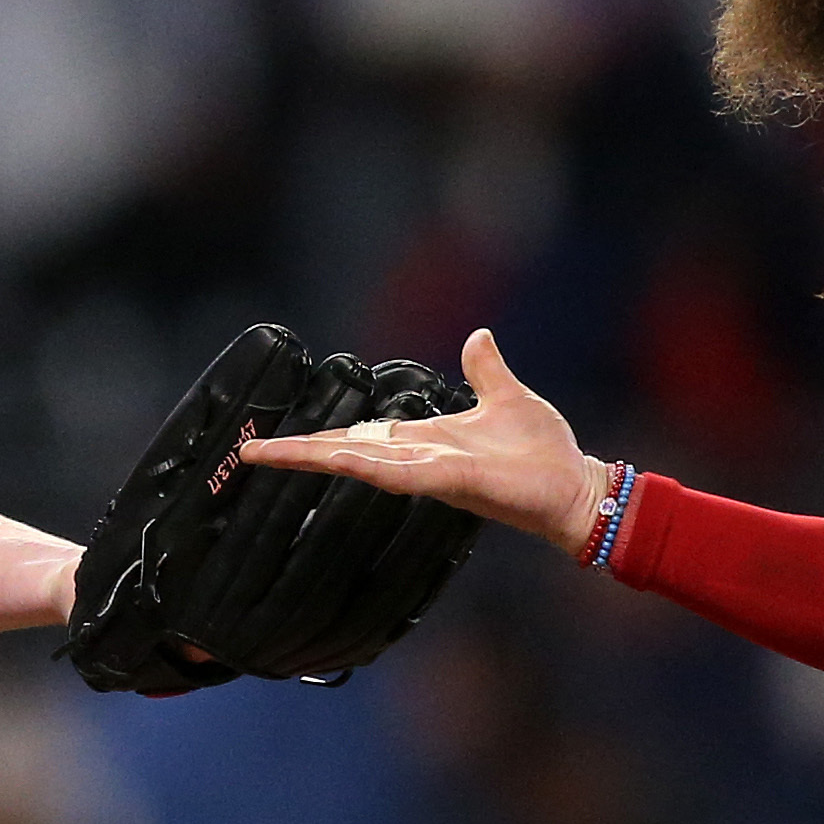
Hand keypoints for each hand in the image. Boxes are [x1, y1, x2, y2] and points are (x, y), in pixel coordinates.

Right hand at [237, 328, 607, 556]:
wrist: (574, 488)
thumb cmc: (544, 453)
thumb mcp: (508, 397)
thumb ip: (486, 370)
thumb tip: (478, 336)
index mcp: (424, 441)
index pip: (360, 439)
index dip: (319, 440)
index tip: (276, 439)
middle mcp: (418, 460)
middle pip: (346, 454)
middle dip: (298, 453)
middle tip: (249, 452)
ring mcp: (431, 472)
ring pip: (361, 464)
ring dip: (317, 459)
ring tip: (269, 455)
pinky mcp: (455, 479)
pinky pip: (403, 473)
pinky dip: (369, 466)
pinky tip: (339, 461)